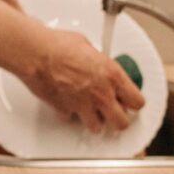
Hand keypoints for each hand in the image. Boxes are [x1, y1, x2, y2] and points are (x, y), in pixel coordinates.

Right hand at [16, 27, 146, 132]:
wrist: (36, 54)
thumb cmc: (59, 46)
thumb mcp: (88, 46)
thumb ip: (98, 61)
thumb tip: (97, 62)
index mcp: (112, 76)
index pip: (137, 101)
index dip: (133, 103)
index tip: (130, 101)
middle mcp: (101, 94)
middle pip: (121, 123)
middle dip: (118, 119)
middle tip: (114, 113)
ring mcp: (83, 105)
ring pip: (97, 127)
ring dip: (95, 120)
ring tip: (91, 111)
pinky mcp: (65, 109)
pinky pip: (71, 118)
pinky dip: (70, 113)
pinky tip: (68, 103)